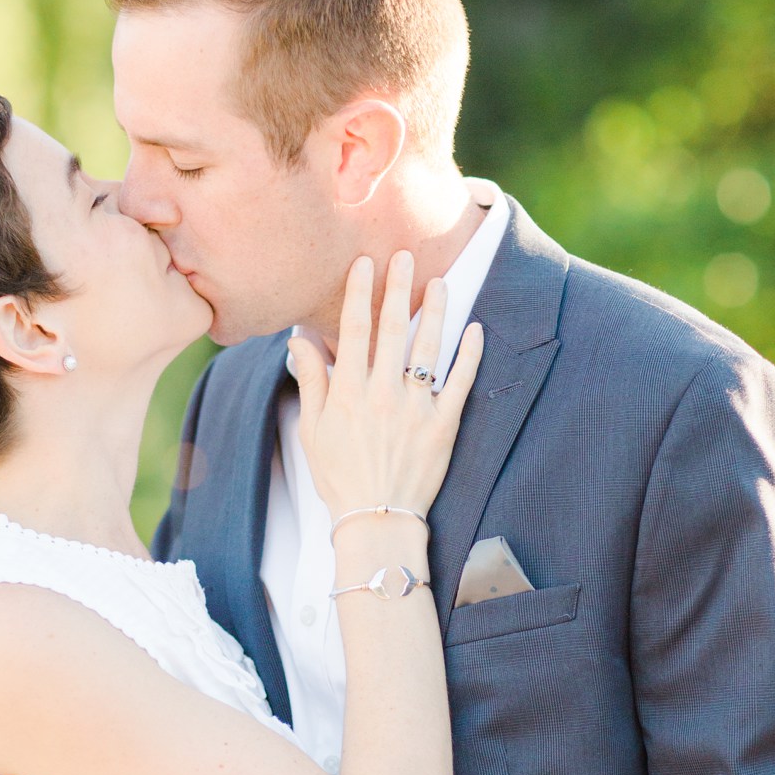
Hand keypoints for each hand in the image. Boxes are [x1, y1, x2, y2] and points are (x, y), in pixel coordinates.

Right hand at [292, 250, 483, 525]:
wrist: (376, 518)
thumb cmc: (339, 476)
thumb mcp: (313, 430)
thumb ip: (312, 381)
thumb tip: (298, 340)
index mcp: (348, 392)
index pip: (353, 330)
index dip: (359, 293)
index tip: (365, 264)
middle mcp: (382, 393)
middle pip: (392, 329)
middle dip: (398, 288)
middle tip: (405, 256)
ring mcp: (416, 407)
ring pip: (428, 347)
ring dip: (435, 310)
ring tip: (440, 283)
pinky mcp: (444, 424)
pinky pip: (461, 382)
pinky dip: (470, 354)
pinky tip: (476, 329)